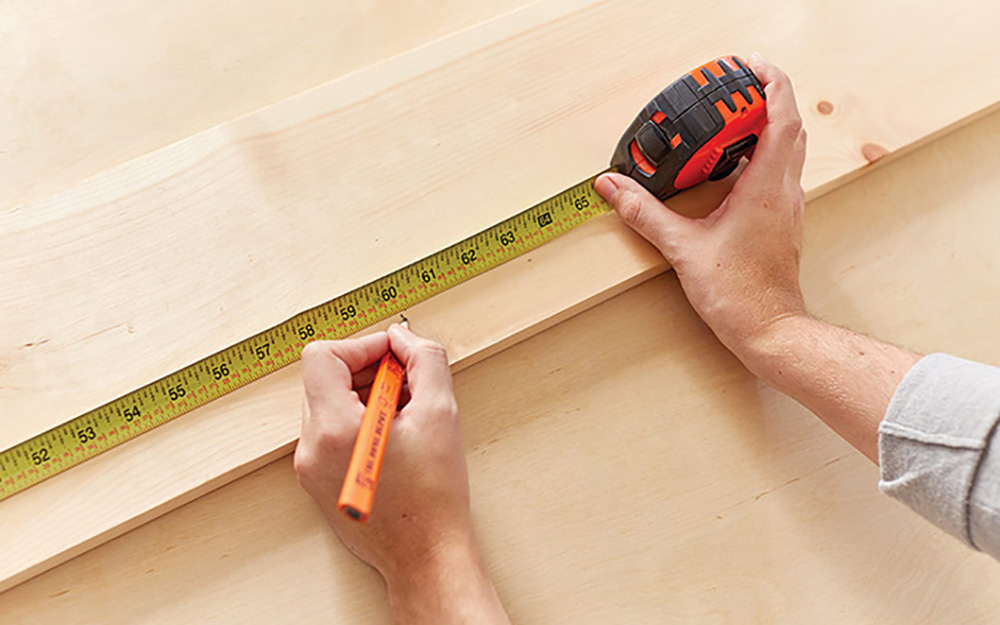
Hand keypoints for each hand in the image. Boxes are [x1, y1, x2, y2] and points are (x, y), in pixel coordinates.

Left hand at [294, 324, 509, 623]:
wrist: (425, 556)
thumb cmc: (433, 496)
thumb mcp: (440, 413)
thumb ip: (424, 360)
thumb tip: (402, 336)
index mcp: (333, 428)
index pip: (322, 357)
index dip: (362, 346)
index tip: (393, 355)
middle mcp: (311, 447)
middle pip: (324, 379)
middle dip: (367, 371)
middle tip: (407, 385)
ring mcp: (311, 467)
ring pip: (328, 404)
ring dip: (365, 395)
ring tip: (405, 415)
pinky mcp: (318, 481)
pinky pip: (330, 432)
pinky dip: (359, 421)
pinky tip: (394, 438)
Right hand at [595, 53, 807, 356]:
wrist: (769, 329)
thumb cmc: (739, 295)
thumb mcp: (682, 249)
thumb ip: (646, 214)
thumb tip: (614, 188)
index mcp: (766, 188)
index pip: (782, 117)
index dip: (772, 83)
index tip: (750, 65)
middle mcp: (785, 191)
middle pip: (789, 125)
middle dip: (767, 97)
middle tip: (735, 86)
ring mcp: (788, 207)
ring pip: (789, 149)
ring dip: (768, 124)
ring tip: (731, 118)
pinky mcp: (782, 221)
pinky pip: (780, 172)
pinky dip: (762, 154)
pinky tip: (731, 166)